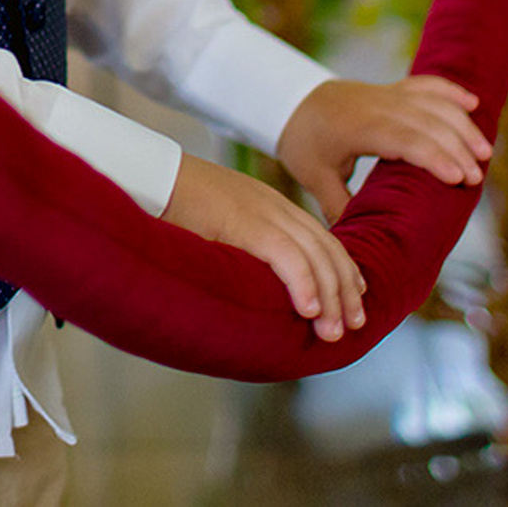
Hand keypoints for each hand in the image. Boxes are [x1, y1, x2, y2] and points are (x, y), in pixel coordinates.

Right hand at [163, 153, 365, 341]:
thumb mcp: (219, 224)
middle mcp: (274, 207)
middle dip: (345, 289)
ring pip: (315, 256)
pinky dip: (304, 285)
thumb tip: (249, 286)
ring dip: (330, 297)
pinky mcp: (248, 224)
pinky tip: (310, 310)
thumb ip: (241, 246)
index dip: (342, 267)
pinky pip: (287, 257)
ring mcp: (263, 213)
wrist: (152, 176)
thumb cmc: (174, 205)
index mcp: (270, 205)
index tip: (355, 295)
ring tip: (333, 331)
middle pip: (327, 248)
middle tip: (353, 325)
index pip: (321, 237)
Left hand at [275, 75, 492, 219]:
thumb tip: (357, 245)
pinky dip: (450, 92)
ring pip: (432, 103)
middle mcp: (377, 106)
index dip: (433, 157)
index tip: (457, 178)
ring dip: (461, 124)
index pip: (403, 139)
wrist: (289, 100)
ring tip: (486, 152)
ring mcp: (386, 94)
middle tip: (478, 178)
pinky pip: (426, 84)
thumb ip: (338, 207)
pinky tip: (472, 104)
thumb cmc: (303, 143)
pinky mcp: (392, 89)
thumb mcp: (314, 177)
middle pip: (426, 122)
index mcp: (358, 128)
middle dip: (457, 148)